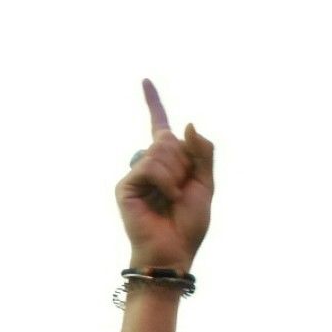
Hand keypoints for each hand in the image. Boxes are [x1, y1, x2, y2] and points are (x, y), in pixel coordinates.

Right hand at [117, 79, 213, 271]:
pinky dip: (165, 182)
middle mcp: (147, 163)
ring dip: (176, 175)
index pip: (159, 126)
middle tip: (181, 191)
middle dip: (184, 163)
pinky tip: (165, 200)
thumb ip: (201, 151)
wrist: (174, 251)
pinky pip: (149, 166)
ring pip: (161, 152)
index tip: (145, 80)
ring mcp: (135, 173)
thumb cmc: (188, 223)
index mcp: (167, 162)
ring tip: (173, 199)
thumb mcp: (206, 183)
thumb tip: (185, 124)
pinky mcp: (125, 186)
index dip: (153, 103)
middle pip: (169, 139)